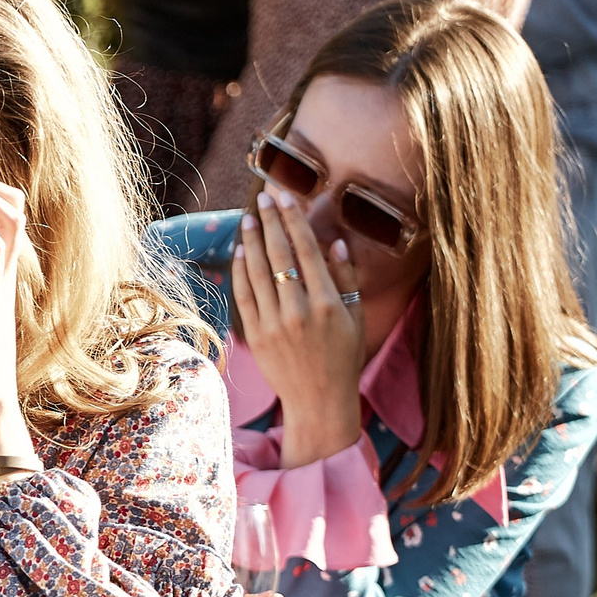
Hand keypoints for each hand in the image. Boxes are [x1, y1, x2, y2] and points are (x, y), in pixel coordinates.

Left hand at [231, 189, 365, 465]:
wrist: (319, 400)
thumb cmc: (343, 357)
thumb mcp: (356, 317)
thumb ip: (346, 277)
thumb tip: (334, 241)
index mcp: (329, 303)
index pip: (307, 251)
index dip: (294, 220)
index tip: (286, 197)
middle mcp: (299, 310)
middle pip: (280, 256)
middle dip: (271, 222)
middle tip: (264, 197)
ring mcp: (274, 323)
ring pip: (258, 273)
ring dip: (253, 241)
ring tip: (249, 218)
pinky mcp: (256, 335)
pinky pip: (245, 295)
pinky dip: (241, 271)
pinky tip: (241, 251)